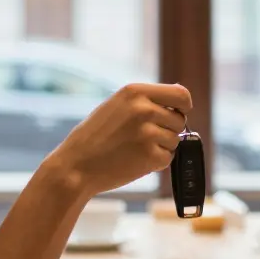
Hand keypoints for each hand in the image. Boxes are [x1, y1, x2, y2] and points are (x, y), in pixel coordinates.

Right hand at [55, 83, 192, 193]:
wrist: (76, 166)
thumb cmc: (95, 136)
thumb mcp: (117, 105)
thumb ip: (147, 100)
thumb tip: (182, 96)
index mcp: (135, 92)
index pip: (181, 95)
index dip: (183, 106)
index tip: (177, 113)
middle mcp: (144, 109)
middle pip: (179, 120)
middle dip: (167, 129)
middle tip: (142, 137)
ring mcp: (149, 133)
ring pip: (175, 140)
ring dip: (161, 146)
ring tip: (134, 148)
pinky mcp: (151, 156)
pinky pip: (168, 158)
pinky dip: (156, 162)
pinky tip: (135, 160)